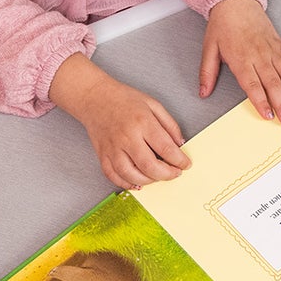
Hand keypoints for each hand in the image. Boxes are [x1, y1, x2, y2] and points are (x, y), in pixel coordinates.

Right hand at [49, 54, 189, 189]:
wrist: (94, 97)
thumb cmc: (124, 99)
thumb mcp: (153, 104)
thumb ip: (169, 124)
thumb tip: (179, 145)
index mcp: (142, 122)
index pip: (166, 148)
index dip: (179, 160)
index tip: (186, 164)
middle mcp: (127, 137)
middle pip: (149, 165)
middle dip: (166, 175)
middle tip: (174, 173)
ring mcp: (113, 147)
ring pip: (130, 175)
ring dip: (148, 181)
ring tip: (157, 177)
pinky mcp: (102, 154)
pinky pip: (113, 175)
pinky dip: (126, 183)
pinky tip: (137, 182)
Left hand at [200, 0, 280, 123]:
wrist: (235, 1)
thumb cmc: (222, 25)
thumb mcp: (209, 48)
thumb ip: (207, 73)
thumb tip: (203, 92)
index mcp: (241, 59)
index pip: (252, 85)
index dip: (261, 101)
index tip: (268, 115)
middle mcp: (259, 55)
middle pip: (273, 83)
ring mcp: (272, 49)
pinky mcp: (280, 43)